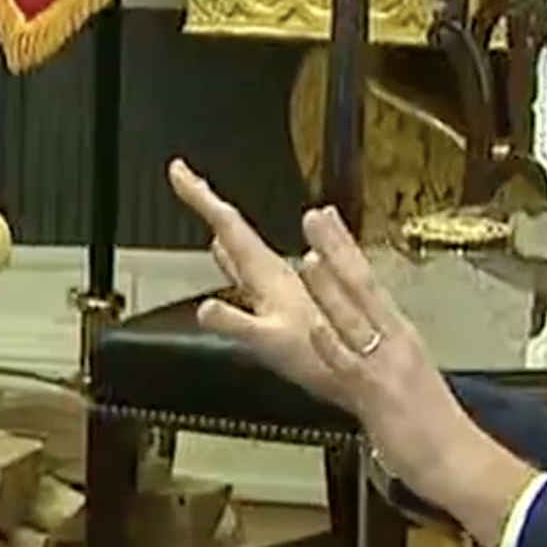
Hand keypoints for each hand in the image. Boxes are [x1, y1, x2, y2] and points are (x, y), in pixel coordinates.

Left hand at [166, 160, 459, 454]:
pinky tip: (317, 330)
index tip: (327, 218)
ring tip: (309, 258)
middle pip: (364, 287)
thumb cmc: (430, 425)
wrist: (459, 461)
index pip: (369, 282)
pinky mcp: (379, 397)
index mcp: (400, 336)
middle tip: (314, 216)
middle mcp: (396, 343)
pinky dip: (334, 347)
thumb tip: (360, 332)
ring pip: (355, 321)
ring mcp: (387, 368)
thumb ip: (379, 351)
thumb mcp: (403, 376)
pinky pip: (353, 368)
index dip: (346, 248)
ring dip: (332, 290)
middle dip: (338, 250)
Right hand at [167, 159, 335, 394]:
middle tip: (184, 181)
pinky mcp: (291, 305)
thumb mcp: (271, 342)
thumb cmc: (323, 361)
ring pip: (247, 249)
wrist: (367, 376)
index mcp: (268, 276)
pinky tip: (232, 259)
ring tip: (205, 218)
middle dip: (206, 204)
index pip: (228, 225)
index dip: (201, 197)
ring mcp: (284, 289)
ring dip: (225, 232)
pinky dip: (239, 258)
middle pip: (235, 229)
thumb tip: (204, 308)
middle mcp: (276, 276)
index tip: (179, 171)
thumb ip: (236, 324)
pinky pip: (257, 271)